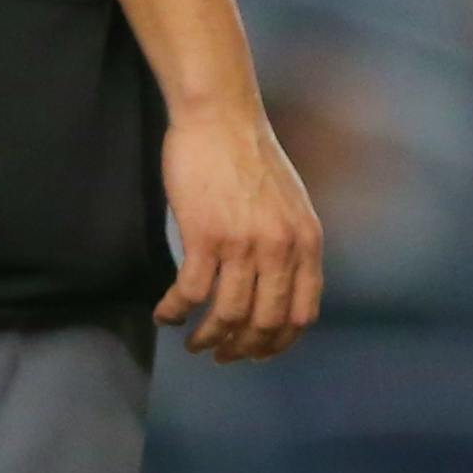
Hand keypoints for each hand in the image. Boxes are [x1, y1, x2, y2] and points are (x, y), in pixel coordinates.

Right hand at [159, 101, 326, 362]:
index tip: (256, 352)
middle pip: (264, 323)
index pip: (302, 314)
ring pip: (226, 316)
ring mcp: (244, 244)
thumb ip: (291, 245)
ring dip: (206, 338)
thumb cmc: (252, 157)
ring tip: (193, 342)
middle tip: (220, 354)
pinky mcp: (205, 237)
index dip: (277, 343)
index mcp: (307, 243)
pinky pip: (190, 293)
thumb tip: (281, 288)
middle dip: (241, 349)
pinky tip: (165, 314)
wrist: (221, 118)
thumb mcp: (292, 205)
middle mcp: (281, 249)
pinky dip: (174, 311)